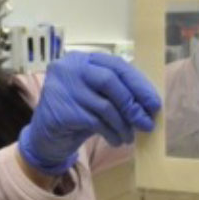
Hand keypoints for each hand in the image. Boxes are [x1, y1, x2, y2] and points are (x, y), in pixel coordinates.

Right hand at [18, 52, 161, 175]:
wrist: (44, 137)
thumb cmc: (76, 113)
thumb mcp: (96, 97)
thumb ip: (116, 94)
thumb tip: (148, 103)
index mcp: (82, 59)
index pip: (117, 65)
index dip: (139, 84)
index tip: (154, 103)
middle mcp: (70, 68)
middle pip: (111, 81)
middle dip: (133, 104)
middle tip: (147, 123)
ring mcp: (63, 88)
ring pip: (105, 105)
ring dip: (123, 124)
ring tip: (130, 136)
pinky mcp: (61, 110)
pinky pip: (96, 122)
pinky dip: (111, 132)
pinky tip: (116, 140)